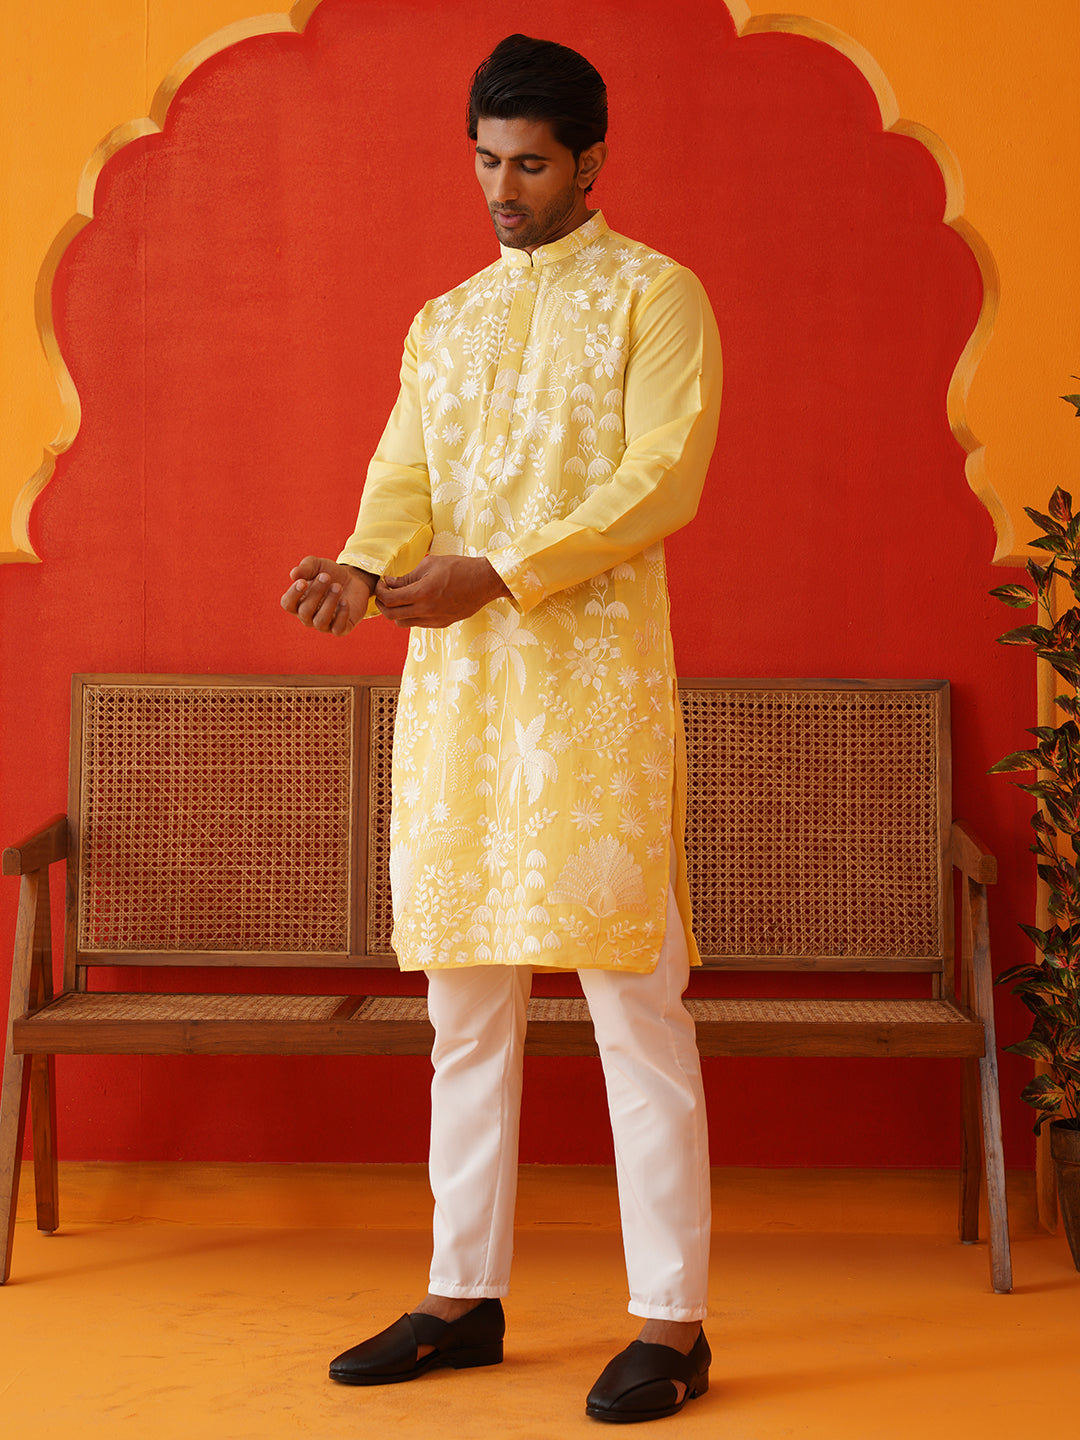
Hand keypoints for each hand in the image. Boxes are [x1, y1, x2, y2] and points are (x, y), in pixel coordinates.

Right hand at [281, 556, 376, 635]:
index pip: (287, 604)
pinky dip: (341, 614)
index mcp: (298, 602)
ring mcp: (323, 625)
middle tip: (327, 576)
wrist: (354, 580)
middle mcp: (307, 617)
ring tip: (338, 586)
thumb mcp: (317, 565)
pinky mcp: (340, 629)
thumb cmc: (330, 574)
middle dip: (316, 592)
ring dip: (329, 602)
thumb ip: (305, 568)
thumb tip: (293, 574)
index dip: (293, 594)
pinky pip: (338, 629)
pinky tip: (345, 601)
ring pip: (320, 621)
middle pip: (305, 611)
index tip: (303, 582)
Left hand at [374, 555, 511, 628]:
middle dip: (382, 604)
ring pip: (402, 623)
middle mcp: (427, 610)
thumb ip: (407, 576)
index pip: (389, 599)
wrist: (484, 581)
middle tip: (384, 593)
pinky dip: (410, 615)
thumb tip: (390, 583)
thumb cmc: (459, 568)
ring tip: (399, 599)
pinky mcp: (441, 624)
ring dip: (396, 612)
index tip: (382, 583)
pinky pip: (417, 624)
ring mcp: (434, 620)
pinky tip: (415, 603)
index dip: (379, 591)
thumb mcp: (430, 564)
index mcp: (423, 592)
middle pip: (391, 615)